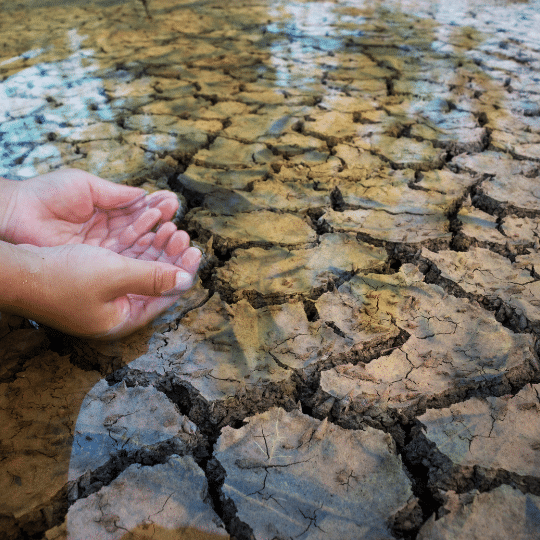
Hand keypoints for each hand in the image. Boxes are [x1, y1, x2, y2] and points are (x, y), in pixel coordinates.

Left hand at [0, 168, 179, 252]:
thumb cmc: (45, 195)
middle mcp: (106, 234)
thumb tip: (145, 195)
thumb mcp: (86, 186)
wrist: (16, 215)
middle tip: (178, 224)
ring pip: (136, 249)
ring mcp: (101, 251)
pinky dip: (141, 257)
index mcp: (104, 211)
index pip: (137, 212)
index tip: (173, 204)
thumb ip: (117, 194)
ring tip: (174, 234)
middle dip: (162, 228)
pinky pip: (123, 262)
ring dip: (156, 243)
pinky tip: (158, 249)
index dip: (156, 209)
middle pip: (141, 233)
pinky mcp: (94, 266)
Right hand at [13, 234, 200, 339]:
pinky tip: (147, 230)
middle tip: (182, 234)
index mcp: (124, 319)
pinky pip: (123, 263)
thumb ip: (153, 277)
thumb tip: (186, 281)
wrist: (16, 271)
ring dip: (155, 248)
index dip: (183, 272)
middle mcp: (116, 311)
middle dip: (170, 256)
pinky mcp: (92, 281)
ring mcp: (103, 297)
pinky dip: (136, 247)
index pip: (165, 297)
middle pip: (155, 282)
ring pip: (139, 270)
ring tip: (169, 227)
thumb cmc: (62, 277)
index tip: (196, 251)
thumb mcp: (115, 275)